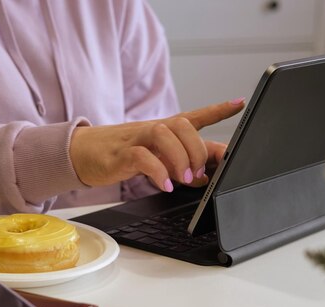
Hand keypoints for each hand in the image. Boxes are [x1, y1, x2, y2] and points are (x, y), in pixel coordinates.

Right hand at [70, 98, 244, 191]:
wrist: (83, 153)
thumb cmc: (124, 154)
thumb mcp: (157, 157)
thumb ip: (182, 164)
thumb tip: (208, 176)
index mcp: (166, 129)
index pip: (196, 115)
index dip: (219, 109)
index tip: (240, 103)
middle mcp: (154, 129)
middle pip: (184, 125)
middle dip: (197, 149)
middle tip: (198, 173)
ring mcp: (137, 138)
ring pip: (164, 134)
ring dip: (180, 159)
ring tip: (184, 180)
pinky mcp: (122, 153)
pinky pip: (142, 157)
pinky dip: (158, 172)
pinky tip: (166, 185)